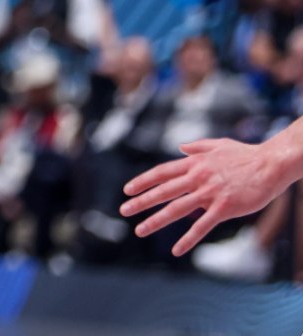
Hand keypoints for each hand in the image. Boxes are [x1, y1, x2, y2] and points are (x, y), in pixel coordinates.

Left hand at [120, 138, 290, 255]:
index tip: (127, 190)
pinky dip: (188, 239)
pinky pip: (202, 226)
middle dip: (141, 202)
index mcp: (194, 163)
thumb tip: (180, 147)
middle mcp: (197, 178)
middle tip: (123, 211)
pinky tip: (176, 250)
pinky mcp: (224, 208)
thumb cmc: (246, 154)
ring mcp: (210, 193)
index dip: (143, 182)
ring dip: (156, 221)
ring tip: (139, 230)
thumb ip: (197, 147)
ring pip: (176, 209)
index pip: (162, 173)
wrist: (271, 164)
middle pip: (163, 191)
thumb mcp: (218, 145)